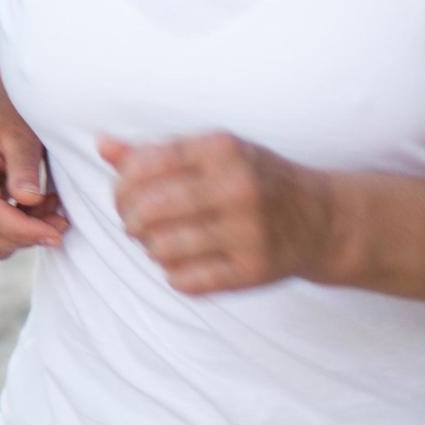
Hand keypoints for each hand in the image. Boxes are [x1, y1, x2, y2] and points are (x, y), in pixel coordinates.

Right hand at [0, 83, 62, 260]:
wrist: (4, 100)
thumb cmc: (15, 111)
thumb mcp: (24, 134)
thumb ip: (24, 168)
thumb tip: (28, 201)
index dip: (23, 230)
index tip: (57, 232)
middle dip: (23, 237)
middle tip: (61, 225)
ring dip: (22, 236)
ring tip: (52, 211)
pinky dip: (17, 230)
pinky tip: (40, 209)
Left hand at [99, 132, 334, 295]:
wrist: (322, 219)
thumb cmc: (255, 179)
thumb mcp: (213, 154)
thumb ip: (155, 151)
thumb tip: (102, 144)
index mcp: (222, 149)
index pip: (143, 167)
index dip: (121, 185)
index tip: (125, 195)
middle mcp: (236, 187)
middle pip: (146, 210)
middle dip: (130, 220)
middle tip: (137, 223)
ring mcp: (247, 231)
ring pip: (161, 248)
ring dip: (152, 248)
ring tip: (163, 242)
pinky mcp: (252, 270)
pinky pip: (184, 280)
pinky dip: (175, 273)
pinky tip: (186, 262)